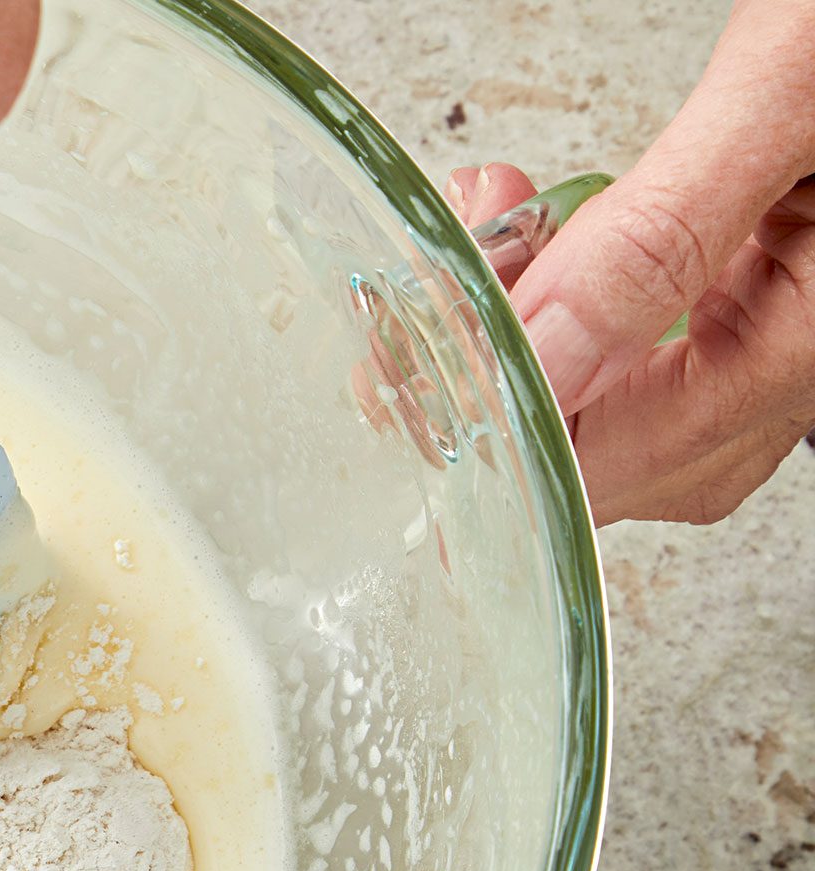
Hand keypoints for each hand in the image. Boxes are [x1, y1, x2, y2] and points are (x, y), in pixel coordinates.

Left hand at [447, 0, 814, 524]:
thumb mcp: (790, 97)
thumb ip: (661, 236)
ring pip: (617, 400)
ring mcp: (782, 331)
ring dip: (523, 331)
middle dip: (494, 372)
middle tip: (437, 286)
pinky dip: (567, 295)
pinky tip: (536, 232)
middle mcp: (800, 361)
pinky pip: (644, 339)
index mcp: (812, 345)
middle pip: (608, 450)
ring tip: (494, 230)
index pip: (615, 459)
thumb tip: (538, 358)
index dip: (495, 421)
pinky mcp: (763, 282)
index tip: (410, 356)